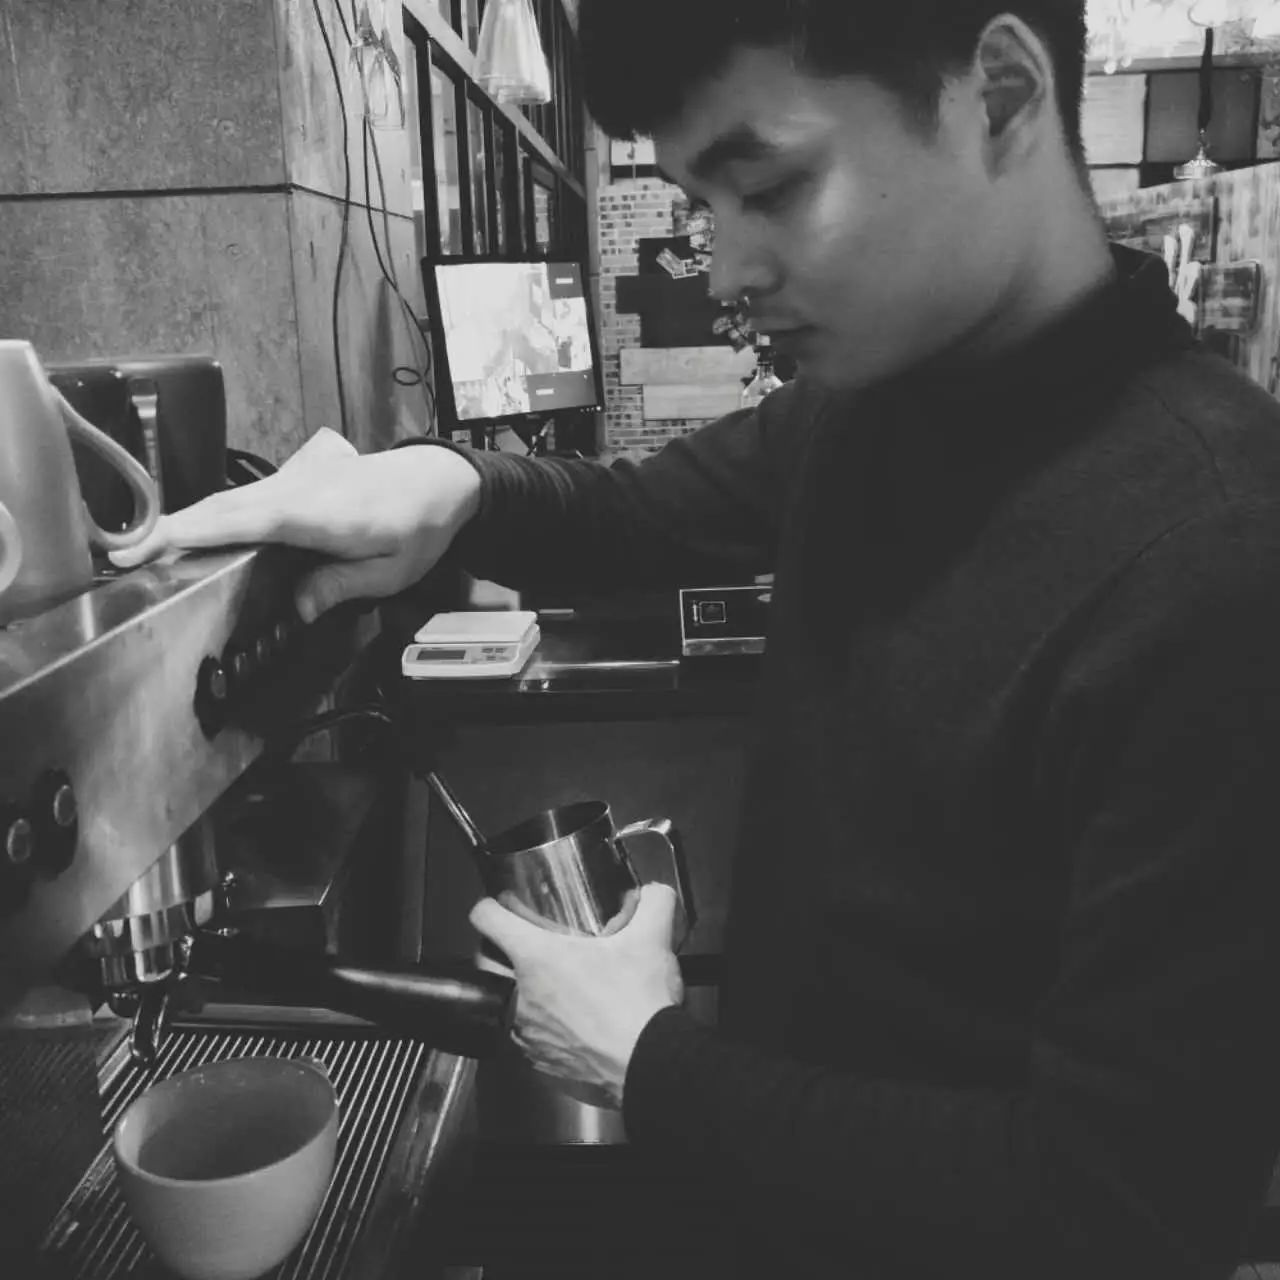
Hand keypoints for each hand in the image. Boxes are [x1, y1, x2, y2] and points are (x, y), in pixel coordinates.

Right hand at [109, 441, 480, 622]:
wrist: (438, 479)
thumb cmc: (419, 527)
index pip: (247, 520)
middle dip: (173, 529)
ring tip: (146, 550)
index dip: (197, 531)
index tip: (151, 544)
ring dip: (188, 522)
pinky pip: (246, 498)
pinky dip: (214, 514)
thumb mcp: (392, 571)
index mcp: (321, 514)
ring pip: (230, 500)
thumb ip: (340, 588)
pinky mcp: (295, 480)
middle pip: (224, 508)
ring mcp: (295, 480)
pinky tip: (195, 535)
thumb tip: (296, 610)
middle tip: (125, 556)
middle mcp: (299, 490)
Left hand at [469, 883, 683, 1107]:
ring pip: (505, 1000)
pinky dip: (540, 1023)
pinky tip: (567, 1018)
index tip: (502, 905)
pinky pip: (526, 1034)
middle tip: (526, 941)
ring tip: (551, 982)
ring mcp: (526, 1031)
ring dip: (520, 988)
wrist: (648, 1062)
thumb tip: (655, 893)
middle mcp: (521, 993)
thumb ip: (654, 903)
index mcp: (536, 956)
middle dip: (498, 947)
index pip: (486, 918)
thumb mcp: (652, 939)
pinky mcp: (539, 1059)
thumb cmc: (638, 1001)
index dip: (491, 905)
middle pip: (484, 960)